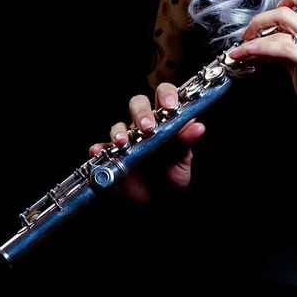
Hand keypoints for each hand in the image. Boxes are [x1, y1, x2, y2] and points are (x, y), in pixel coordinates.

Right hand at [88, 82, 205, 202]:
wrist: (158, 201)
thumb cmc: (172, 175)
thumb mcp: (183, 161)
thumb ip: (186, 143)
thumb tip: (198, 127)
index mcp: (166, 120)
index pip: (165, 95)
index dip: (167, 95)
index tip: (170, 106)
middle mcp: (146, 125)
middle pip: (139, 104)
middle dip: (142, 112)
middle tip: (147, 127)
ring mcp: (128, 139)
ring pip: (119, 125)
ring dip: (119, 131)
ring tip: (123, 142)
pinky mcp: (114, 156)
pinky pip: (104, 149)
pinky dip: (100, 148)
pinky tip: (99, 151)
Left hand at [228, 0, 296, 129]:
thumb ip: (288, 53)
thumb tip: (267, 47)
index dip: (284, 1)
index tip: (266, 20)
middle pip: (287, 9)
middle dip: (260, 19)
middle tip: (247, 35)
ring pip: (283, 23)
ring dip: (254, 35)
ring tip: (239, 49)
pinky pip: (283, 47)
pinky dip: (261, 48)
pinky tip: (249, 54)